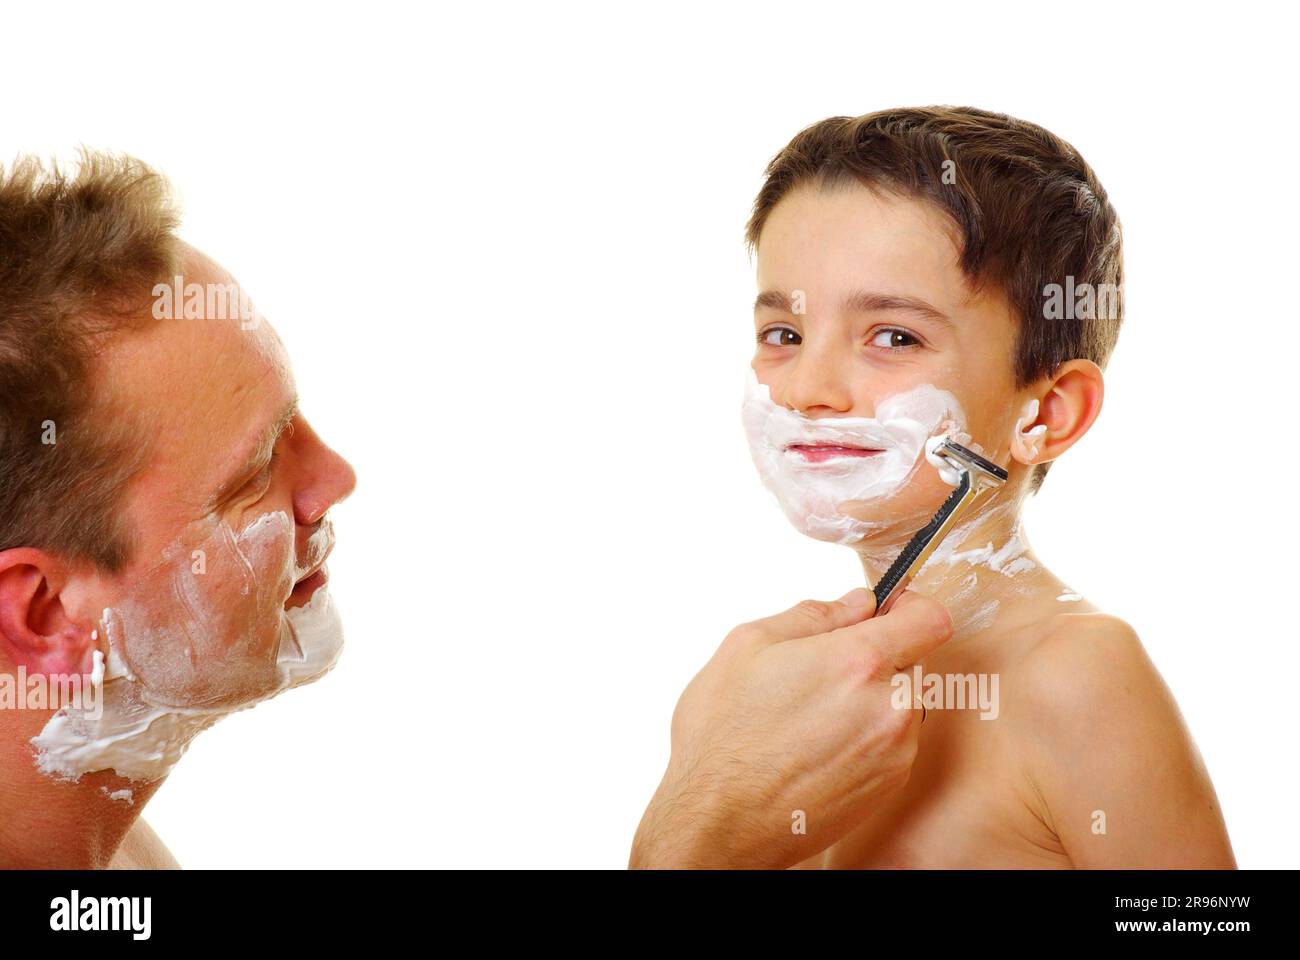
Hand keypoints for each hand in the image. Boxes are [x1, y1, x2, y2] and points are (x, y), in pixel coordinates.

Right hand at [629, 588, 951, 868]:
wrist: (720, 821)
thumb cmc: (723, 736)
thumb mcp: (748, 647)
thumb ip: (813, 615)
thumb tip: (857, 603)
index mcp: (857, 662)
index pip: (930, 618)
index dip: (911, 607)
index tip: (887, 612)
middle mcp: (889, 707)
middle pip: (916, 660)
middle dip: (881, 656)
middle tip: (827, 671)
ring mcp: (894, 752)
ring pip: (904, 702)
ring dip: (875, 698)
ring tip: (816, 715)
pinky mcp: (889, 786)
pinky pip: (896, 742)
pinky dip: (869, 736)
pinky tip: (821, 746)